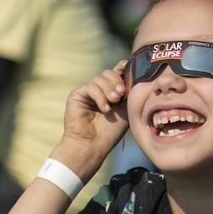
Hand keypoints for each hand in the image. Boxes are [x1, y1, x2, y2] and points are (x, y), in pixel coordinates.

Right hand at [56, 61, 128, 175]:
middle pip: (108, 72)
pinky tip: (105, 109)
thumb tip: (135, 73)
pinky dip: (100, 97)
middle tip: (122, 96)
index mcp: (111, 91)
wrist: (93, 145)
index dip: (125, 68)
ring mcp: (87, 92)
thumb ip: (129, 92)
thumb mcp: (125, 109)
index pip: (117, 71)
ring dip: (109, 90)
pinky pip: (91, 87)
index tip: (133, 70)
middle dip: (117, 81)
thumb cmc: (110, 132)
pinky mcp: (77, 95)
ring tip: (113, 103)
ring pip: (100, 78)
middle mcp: (99, 90)